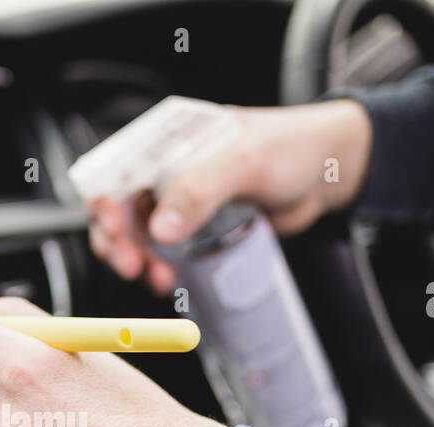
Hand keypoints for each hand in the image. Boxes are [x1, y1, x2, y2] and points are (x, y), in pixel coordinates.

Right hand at [89, 98, 372, 293]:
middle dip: (117, 239)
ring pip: (138, 236)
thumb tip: (160, 228)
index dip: (104, 200)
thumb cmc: (291, 147)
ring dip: (138, 260)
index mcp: (166, 139)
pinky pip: (164, 252)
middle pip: (118, 207)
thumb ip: (199, 189)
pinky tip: (169, 281)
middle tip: (131, 265)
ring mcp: (178, 201)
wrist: (329, 171)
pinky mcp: (196, 229)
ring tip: (156, 279)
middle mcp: (164, 169)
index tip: (114, 227)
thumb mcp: (244, 161)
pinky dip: (159, 268)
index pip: (115, 168)